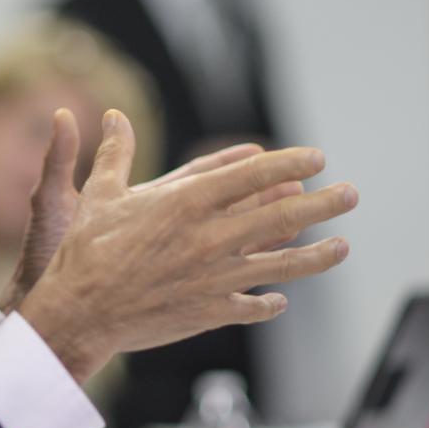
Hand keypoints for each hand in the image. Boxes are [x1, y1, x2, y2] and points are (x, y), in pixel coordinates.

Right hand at [19, 110, 356, 382]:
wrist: (80, 312)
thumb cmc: (85, 250)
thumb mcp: (100, 193)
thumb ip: (115, 152)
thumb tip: (115, 115)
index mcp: (188, 202)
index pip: (254, 175)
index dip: (289, 163)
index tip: (315, 158)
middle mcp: (211, 237)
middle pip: (283, 214)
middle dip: (322, 202)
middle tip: (349, 194)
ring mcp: (216, 277)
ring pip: (282, 263)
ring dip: (317, 255)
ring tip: (342, 246)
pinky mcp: (211, 311)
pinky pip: (253, 306)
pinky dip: (270, 302)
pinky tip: (281, 298)